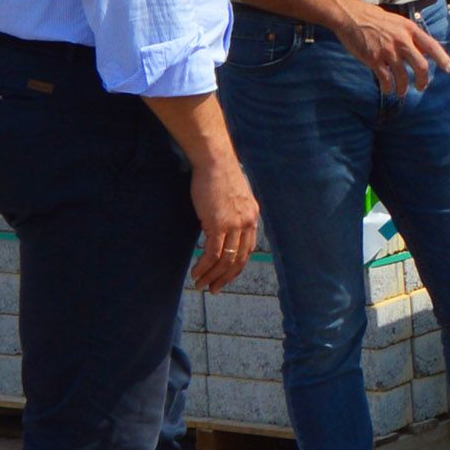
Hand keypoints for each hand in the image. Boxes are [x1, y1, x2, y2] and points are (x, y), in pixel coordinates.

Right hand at [189, 152, 259, 292]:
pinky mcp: (218, 224)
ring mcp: (234, 225)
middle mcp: (248, 224)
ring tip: (201, 284)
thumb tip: (222, 226)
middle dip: (225, 278)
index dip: (236, 267)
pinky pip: (212, 253)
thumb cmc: (219, 174)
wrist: (215, 160)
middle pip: (239, 260)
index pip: (248, 250)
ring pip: (225, 260)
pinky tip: (196, 272)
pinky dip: (204, 266)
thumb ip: (233, 213)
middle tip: (214, 289)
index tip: (225, 277)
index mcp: (253, 218)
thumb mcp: (234, 197)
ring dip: (212, 276)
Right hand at [334, 0, 449, 97]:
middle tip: (421, 87)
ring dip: (403, 88)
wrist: (351, 16)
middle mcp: (402, 40)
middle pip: (421, 66)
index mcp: (409, 29)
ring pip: (403, 76)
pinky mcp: (374, 59)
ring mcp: (388, 51)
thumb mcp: (397, 22)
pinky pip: (386, 79)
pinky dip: (388, 88)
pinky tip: (387, 90)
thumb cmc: (373, 17)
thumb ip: (410, 35)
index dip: (443, 59)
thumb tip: (423, 50)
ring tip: (401, 92)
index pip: (432, 46)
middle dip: (423, 81)